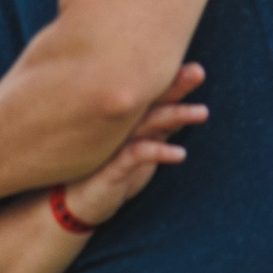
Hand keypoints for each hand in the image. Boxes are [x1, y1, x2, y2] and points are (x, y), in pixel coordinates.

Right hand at [59, 64, 207, 228]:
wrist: (70, 204)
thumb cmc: (107, 172)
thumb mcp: (139, 147)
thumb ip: (160, 128)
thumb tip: (188, 108)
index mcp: (124, 120)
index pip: (151, 95)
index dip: (173, 81)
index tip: (195, 68)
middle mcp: (117, 127)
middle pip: (150, 102)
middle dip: (175, 86)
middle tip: (198, 71)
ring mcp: (112, 146)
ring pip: (146, 124)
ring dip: (174, 115)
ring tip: (202, 112)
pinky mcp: (110, 169)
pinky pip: (136, 155)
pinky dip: (158, 152)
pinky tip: (180, 154)